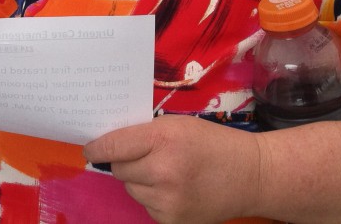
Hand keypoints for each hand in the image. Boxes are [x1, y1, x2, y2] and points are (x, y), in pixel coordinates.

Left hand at [83, 115, 261, 223]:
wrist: (251, 176)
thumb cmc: (212, 143)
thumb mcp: (178, 125)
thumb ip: (144, 132)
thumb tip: (109, 144)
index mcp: (163, 138)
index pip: (114, 146)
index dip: (98, 147)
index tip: (89, 148)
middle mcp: (163, 171)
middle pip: (119, 169)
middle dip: (125, 161)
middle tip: (147, 156)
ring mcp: (167, 200)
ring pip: (130, 188)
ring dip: (139, 180)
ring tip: (165, 172)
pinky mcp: (172, 220)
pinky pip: (146, 205)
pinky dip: (153, 197)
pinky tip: (174, 189)